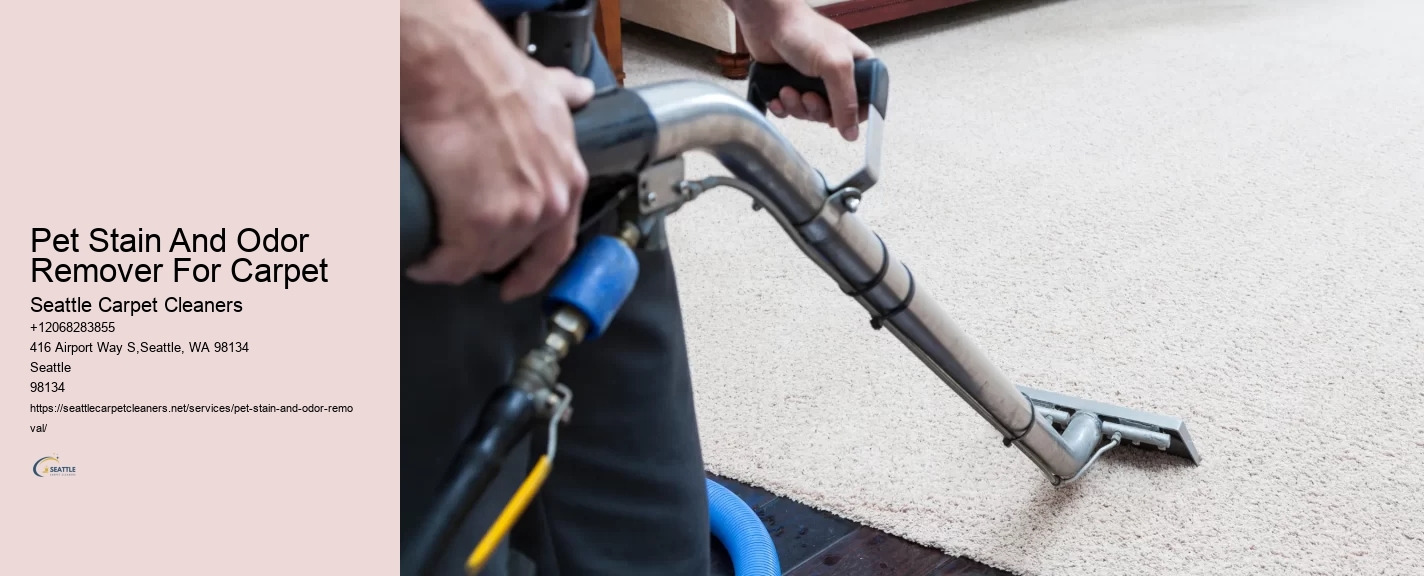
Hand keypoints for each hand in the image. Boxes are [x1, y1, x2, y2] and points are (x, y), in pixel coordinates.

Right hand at [401, 0, 594, 300]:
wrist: (453, 68)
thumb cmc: (490, 74)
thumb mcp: (545, 88)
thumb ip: (564, 94)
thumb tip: (576, 90)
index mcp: (568, 178)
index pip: (558, 245)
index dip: (534, 269)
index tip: (517, 283)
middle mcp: (549, 203)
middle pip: (513, 254)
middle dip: (484, 255)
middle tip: (458, 248)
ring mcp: (515, 217)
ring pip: (481, 260)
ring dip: (456, 261)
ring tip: (434, 251)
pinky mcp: (476, 223)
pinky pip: (452, 263)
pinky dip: (434, 267)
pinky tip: (422, 261)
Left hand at [733, 0, 872, 140]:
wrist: (767, 22)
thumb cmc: (804, 32)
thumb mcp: (835, 65)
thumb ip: (846, 100)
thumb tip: (852, 132)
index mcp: (857, 66)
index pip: (866, 102)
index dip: (853, 115)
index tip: (839, 118)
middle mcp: (837, 76)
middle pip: (835, 113)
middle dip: (817, 109)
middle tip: (808, 96)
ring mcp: (813, 82)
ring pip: (811, 113)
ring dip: (797, 106)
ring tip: (788, 89)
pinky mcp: (791, 86)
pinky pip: (791, 111)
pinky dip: (783, 107)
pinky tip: (778, 95)